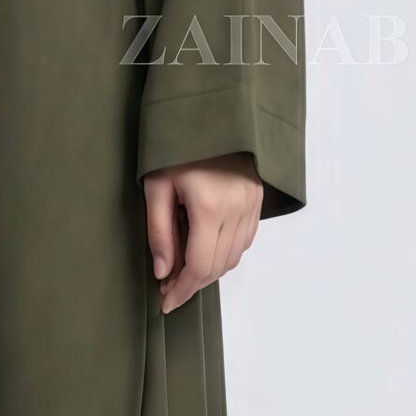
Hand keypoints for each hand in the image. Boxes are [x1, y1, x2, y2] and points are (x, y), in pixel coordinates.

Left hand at [143, 151, 263, 314]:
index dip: (182, 290)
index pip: (199, 266)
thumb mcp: (156, 186)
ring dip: (210, 271)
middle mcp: (237, 210)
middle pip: (218, 266)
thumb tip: (163, 272)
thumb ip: (159, 232)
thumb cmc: (178, 146)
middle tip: (169, 289)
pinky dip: (226, 253)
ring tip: (184, 272)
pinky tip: (206, 251)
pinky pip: (245, 240)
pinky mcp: (258, 200)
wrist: (212, 112)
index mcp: (210, 208)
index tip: (166, 303)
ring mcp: (252, 205)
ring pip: (234, 257)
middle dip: (193, 284)